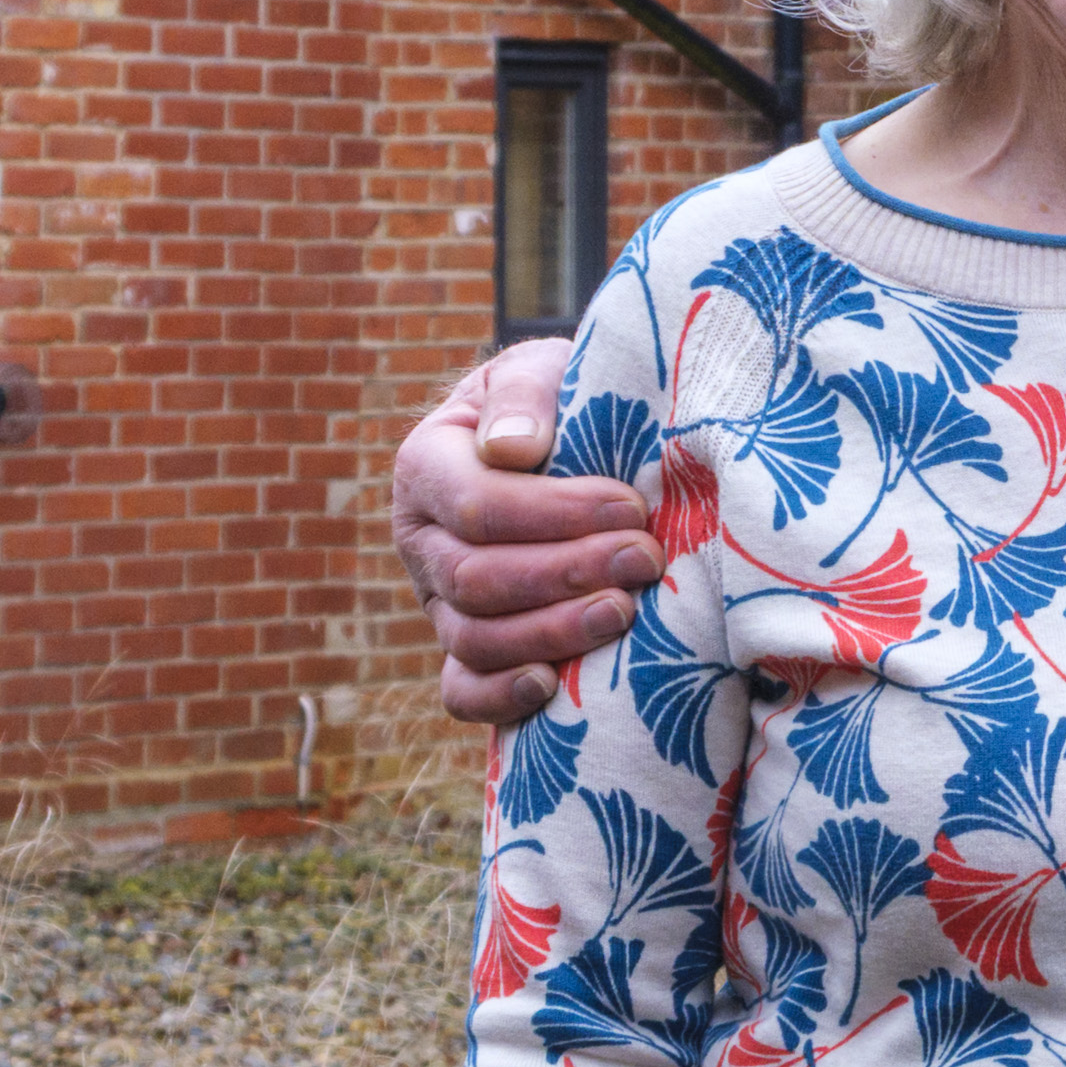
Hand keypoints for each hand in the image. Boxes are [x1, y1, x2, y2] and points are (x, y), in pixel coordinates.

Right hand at [399, 341, 654, 728]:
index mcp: (426, 466)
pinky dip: (500, 696)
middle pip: (475, 578)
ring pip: (472, 639)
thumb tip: (512, 450)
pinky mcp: (467, 646)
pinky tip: (554, 685)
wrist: (573, 437)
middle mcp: (420, 539)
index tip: (630, 507)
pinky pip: (462, 691)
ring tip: (624, 612)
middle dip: (565, 574)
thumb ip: (524, 395)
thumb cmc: (561, 399)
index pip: (476, 505)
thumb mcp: (543, 370)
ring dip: (551, 633)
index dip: (555, 515)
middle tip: (645, 559)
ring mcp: (438, 600)